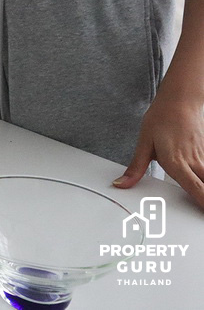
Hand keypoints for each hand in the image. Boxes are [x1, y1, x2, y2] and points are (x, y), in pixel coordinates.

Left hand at [113, 89, 203, 209]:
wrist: (179, 101)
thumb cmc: (161, 119)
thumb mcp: (143, 143)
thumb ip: (135, 168)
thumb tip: (121, 184)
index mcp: (176, 164)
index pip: (197, 191)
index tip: (201, 216)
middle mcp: (194, 163)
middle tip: (199, 214)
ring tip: (199, 199)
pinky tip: (200, 178)